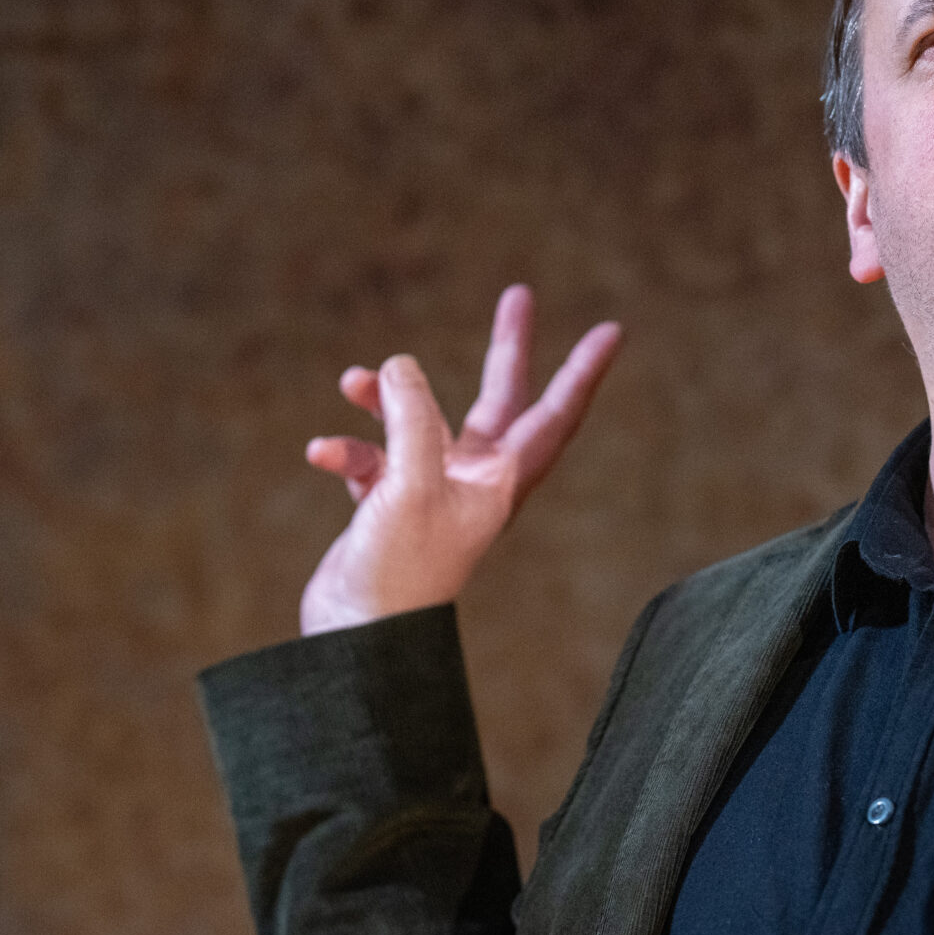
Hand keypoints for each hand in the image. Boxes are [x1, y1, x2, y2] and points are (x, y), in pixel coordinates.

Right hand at [300, 285, 622, 634]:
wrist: (357, 640)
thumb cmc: (399, 571)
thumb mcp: (411, 480)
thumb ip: (411, 415)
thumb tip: (397, 367)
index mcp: (500, 482)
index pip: (553, 414)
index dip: (581, 372)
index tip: (611, 331)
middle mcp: (474, 483)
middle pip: (500, 400)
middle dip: (507, 349)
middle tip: (520, 294)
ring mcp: (430, 493)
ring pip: (418, 422)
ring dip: (385, 398)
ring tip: (353, 378)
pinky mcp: (387, 508)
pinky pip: (370, 459)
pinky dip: (347, 449)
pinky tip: (322, 452)